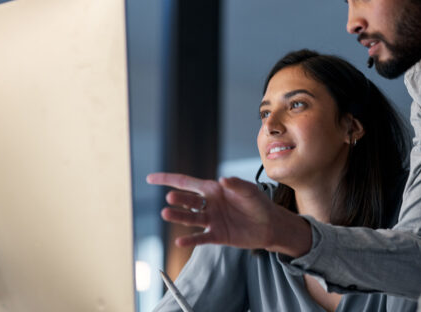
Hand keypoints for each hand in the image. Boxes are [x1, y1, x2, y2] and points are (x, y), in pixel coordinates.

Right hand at [146, 173, 310, 254]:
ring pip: (190, 218)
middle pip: (187, 201)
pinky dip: (190, 240)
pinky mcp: (216, 235)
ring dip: (179, 217)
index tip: (150, 179)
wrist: (270, 225)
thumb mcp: (249, 191)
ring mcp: (211, 220)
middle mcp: (208, 204)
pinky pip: (200, 238)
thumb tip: (223, 179)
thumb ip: (236, 185)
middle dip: (178, 199)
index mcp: (213, 189)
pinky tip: (180, 241)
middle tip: (171, 199)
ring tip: (167, 214)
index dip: (168, 180)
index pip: (186, 183)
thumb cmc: (258, 203)